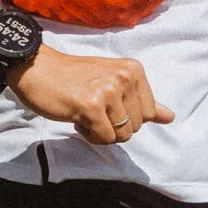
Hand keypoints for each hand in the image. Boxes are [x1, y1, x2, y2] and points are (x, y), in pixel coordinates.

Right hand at [9, 46, 175, 146]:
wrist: (36, 69)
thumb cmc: (73, 78)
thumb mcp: (112, 83)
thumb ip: (142, 100)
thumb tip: (170, 117)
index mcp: (133, 70)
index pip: (148, 114)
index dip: (126, 117)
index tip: (106, 103)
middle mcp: (124, 77)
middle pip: (136, 128)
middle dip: (113, 126)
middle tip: (92, 107)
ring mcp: (108, 91)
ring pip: (121, 136)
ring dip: (100, 131)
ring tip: (83, 111)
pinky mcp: (91, 106)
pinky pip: (104, 138)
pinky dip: (89, 134)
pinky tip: (76, 116)